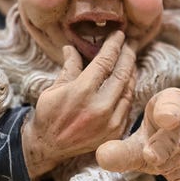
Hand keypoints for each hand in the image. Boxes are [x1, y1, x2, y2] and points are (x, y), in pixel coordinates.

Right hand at [22, 31, 136, 180]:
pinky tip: (127, 80)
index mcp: (82, 92)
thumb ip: (69, 67)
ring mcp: (110, 121)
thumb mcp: (54, 88)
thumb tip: (71, 47)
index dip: (114, 45)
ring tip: (130, 58)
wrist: (49, 146)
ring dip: (131, 71)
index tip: (119, 34)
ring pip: (128, 89)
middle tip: (131, 42)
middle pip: (122, 73)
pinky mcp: (115, 131)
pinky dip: (128, 90)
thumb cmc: (48, 114)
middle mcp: (100, 106)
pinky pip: (128, 105)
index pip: (105, 61)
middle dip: (128, 54)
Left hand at [96, 88, 179, 180]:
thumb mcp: (133, 148)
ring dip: (179, 163)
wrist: (171, 155)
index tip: (165, 121)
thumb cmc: (151, 144)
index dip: (171, 111)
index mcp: (171, 99)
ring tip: (163, 168)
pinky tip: (178, 175)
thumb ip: (119, 152)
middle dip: (168, 149)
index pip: (175, 100)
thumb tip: (103, 157)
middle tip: (153, 161)